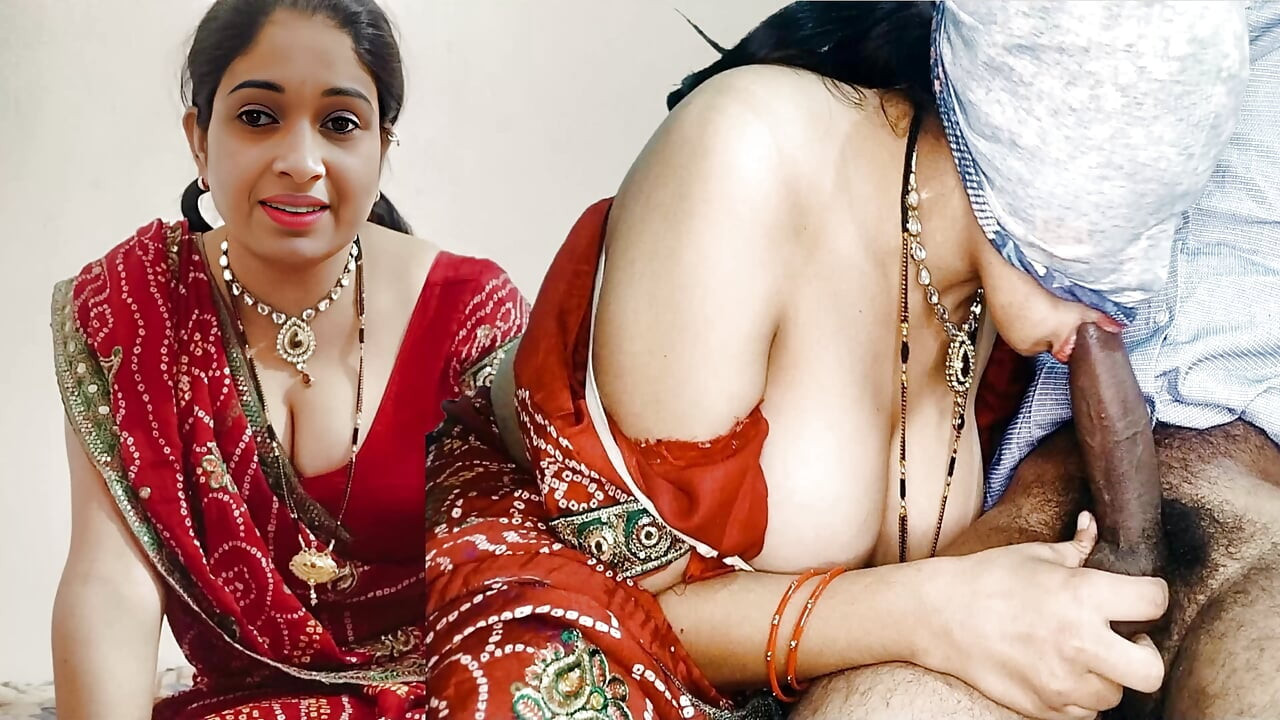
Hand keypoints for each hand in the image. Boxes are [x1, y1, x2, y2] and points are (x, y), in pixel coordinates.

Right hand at [924, 511, 1166, 719]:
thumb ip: (1076, 547)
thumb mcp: (1035, 555)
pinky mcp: (1043, 707)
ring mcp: (1060, 681)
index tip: (1140, 597)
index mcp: (1081, 596)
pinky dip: (1078, 696)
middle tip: (1126, 641)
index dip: (1153, 595)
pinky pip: (1084, 713)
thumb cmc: (987, 579)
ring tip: (1083, 656)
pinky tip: (1060, 671)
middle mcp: (1078, 643)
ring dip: (1107, 676)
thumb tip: (1094, 524)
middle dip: (1146, 655)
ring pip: (1116, 695)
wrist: (939, 615)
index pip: (1154, 601)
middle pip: (1151, 670)